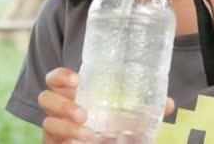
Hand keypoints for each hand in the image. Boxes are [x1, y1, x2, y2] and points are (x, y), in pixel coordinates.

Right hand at [38, 67, 175, 143]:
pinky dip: (67, 138)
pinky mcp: (56, 143)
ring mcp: (56, 128)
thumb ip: (145, 108)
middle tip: (84, 113)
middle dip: (62, 103)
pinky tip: (86, 140)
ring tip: (88, 132)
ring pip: (47, 122)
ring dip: (66, 126)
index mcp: (75, 93)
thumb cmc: (113, 126)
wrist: (108, 143)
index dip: (61, 76)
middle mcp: (61, 108)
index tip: (77, 79)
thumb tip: (168, 104)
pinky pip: (51, 140)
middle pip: (45, 97)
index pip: (56, 78)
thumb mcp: (129, 116)